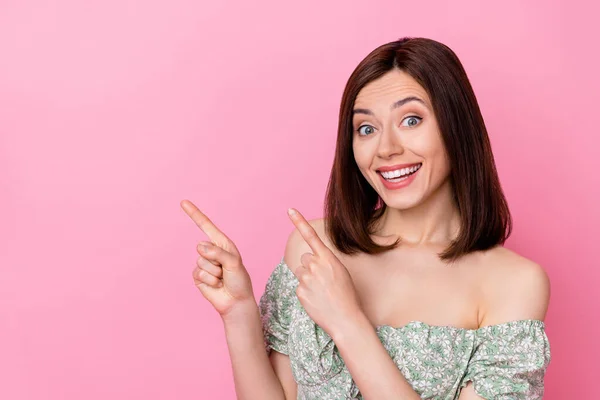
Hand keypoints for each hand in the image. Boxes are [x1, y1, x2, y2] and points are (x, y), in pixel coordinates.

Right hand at [181, 199, 254, 318]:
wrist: (236, 302)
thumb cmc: (239, 281)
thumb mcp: (234, 263)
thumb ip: (218, 253)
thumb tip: (199, 247)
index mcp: (222, 243)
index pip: (206, 226)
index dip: (194, 214)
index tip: (183, 202)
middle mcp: (211, 251)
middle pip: (202, 248)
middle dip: (216, 261)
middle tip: (226, 271)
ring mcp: (203, 263)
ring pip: (200, 262)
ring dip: (214, 273)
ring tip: (222, 279)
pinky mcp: (198, 276)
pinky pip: (198, 273)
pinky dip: (209, 281)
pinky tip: (216, 285)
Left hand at [286, 208, 363, 337]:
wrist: (345, 318)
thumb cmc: (346, 295)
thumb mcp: (340, 272)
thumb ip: (325, 262)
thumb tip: (309, 261)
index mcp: (328, 258)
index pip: (311, 236)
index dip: (299, 221)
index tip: (290, 210)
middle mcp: (315, 265)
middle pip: (304, 259)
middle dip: (310, 267)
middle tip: (323, 281)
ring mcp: (306, 278)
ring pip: (301, 273)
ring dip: (308, 280)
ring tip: (321, 292)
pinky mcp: (299, 291)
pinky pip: (299, 287)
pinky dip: (306, 293)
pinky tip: (316, 300)